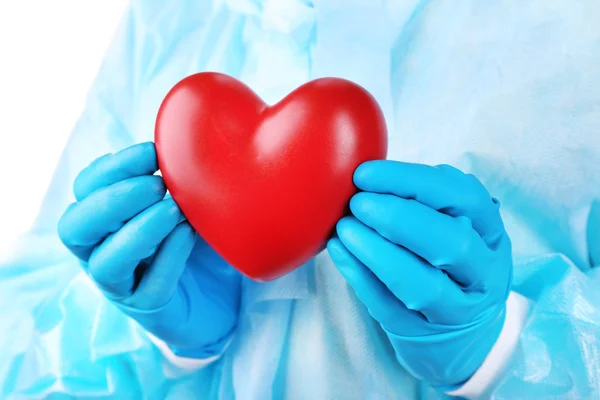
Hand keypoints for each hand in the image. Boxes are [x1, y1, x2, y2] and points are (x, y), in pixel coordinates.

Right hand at [58, 142, 240, 357]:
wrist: (223, 296)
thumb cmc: (199, 242)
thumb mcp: (188, 203)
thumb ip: (175, 178)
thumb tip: (185, 142)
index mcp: (104, 220)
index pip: (86, 188)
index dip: (112, 168)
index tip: (151, 152)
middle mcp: (101, 252)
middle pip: (75, 227)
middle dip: (113, 199)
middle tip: (157, 185)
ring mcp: (123, 285)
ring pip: (104, 262)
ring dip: (139, 230)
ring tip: (175, 210)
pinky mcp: (150, 309)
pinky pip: (148, 287)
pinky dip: (169, 255)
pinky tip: (189, 234)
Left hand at [327, 160, 512, 387]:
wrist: (463, 332)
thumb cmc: (450, 262)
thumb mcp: (457, 226)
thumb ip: (428, 199)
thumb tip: (373, 174)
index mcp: (491, 232)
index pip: (464, 197)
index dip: (413, 181)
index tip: (366, 173)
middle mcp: (483, 272)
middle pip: (451, 242)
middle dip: (398, 217)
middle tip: (357, 203)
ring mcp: (456, 309)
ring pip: (422, 284)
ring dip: (377, 251)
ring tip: (344, 227)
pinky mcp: (421, 333)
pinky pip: (389, 307)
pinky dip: (360, 277)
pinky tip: (339, 251)